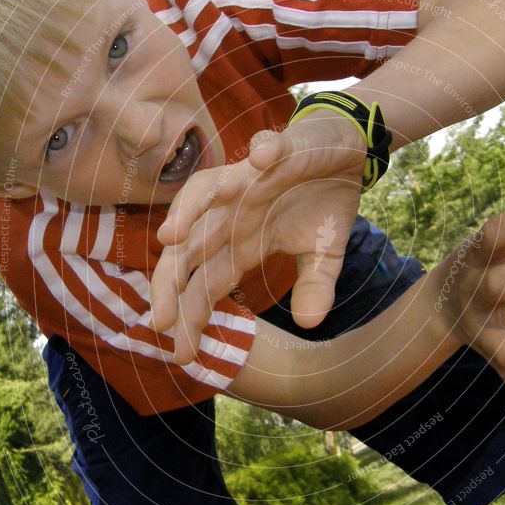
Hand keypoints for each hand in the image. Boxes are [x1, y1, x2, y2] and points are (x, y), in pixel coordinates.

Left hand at [150, 111, 365, 363]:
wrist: (343, 153)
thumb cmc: (322, 203)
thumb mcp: (325, 255)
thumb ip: (314, 286)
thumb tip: (308, 323)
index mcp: (242, 243)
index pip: (205, 284)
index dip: (192, 317)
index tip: (183, 356)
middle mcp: (233, 214)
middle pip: (190, 248)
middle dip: (171, 283)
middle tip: (161, 322)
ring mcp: (248, 179)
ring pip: (205, 193)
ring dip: (187, 212)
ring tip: (170, 238)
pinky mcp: (278, 149)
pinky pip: (269, 148)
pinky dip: (265, 152)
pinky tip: (260, 159)